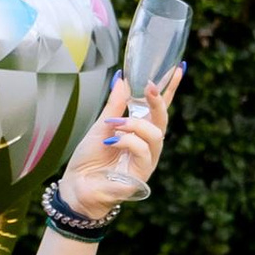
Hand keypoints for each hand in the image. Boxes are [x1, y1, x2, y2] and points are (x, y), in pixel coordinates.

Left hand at [57, 74, 176, 219]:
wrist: (76, 187)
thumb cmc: (89, 160)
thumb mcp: (101, 126)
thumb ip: (114, 105)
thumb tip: (122, 79)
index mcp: (139, 132)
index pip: (158, 108)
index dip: (169, 89)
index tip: (179, 67)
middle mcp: (147, 146)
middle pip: (162, 120)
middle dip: (158, 101)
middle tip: (149, 86)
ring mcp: (146, 161)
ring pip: (155, 136)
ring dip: (135, 124)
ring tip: (115, 123)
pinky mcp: (141, 175)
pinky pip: (143, 152)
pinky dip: (128, 141)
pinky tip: (112, 141)